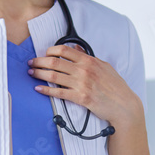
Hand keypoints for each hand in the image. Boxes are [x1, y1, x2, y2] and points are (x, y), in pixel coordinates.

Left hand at [27, 44, 141, 127]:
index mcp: (89, 61)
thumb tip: (76, 49)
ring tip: (31, 73)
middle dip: (39, 61)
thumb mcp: (104, 67)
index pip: (64, 50)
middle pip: (55, 62)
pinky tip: (38, 89)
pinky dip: (46, 90)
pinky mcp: (80, 98)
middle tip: (31, 62)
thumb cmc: (116, 86)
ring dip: (39, 74)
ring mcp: (81, 84)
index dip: (51, 50)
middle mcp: (84, 70)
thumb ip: (89, 57)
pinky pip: (58, 93)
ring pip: (53, 76)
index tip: (45, 54)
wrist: (123, 105)